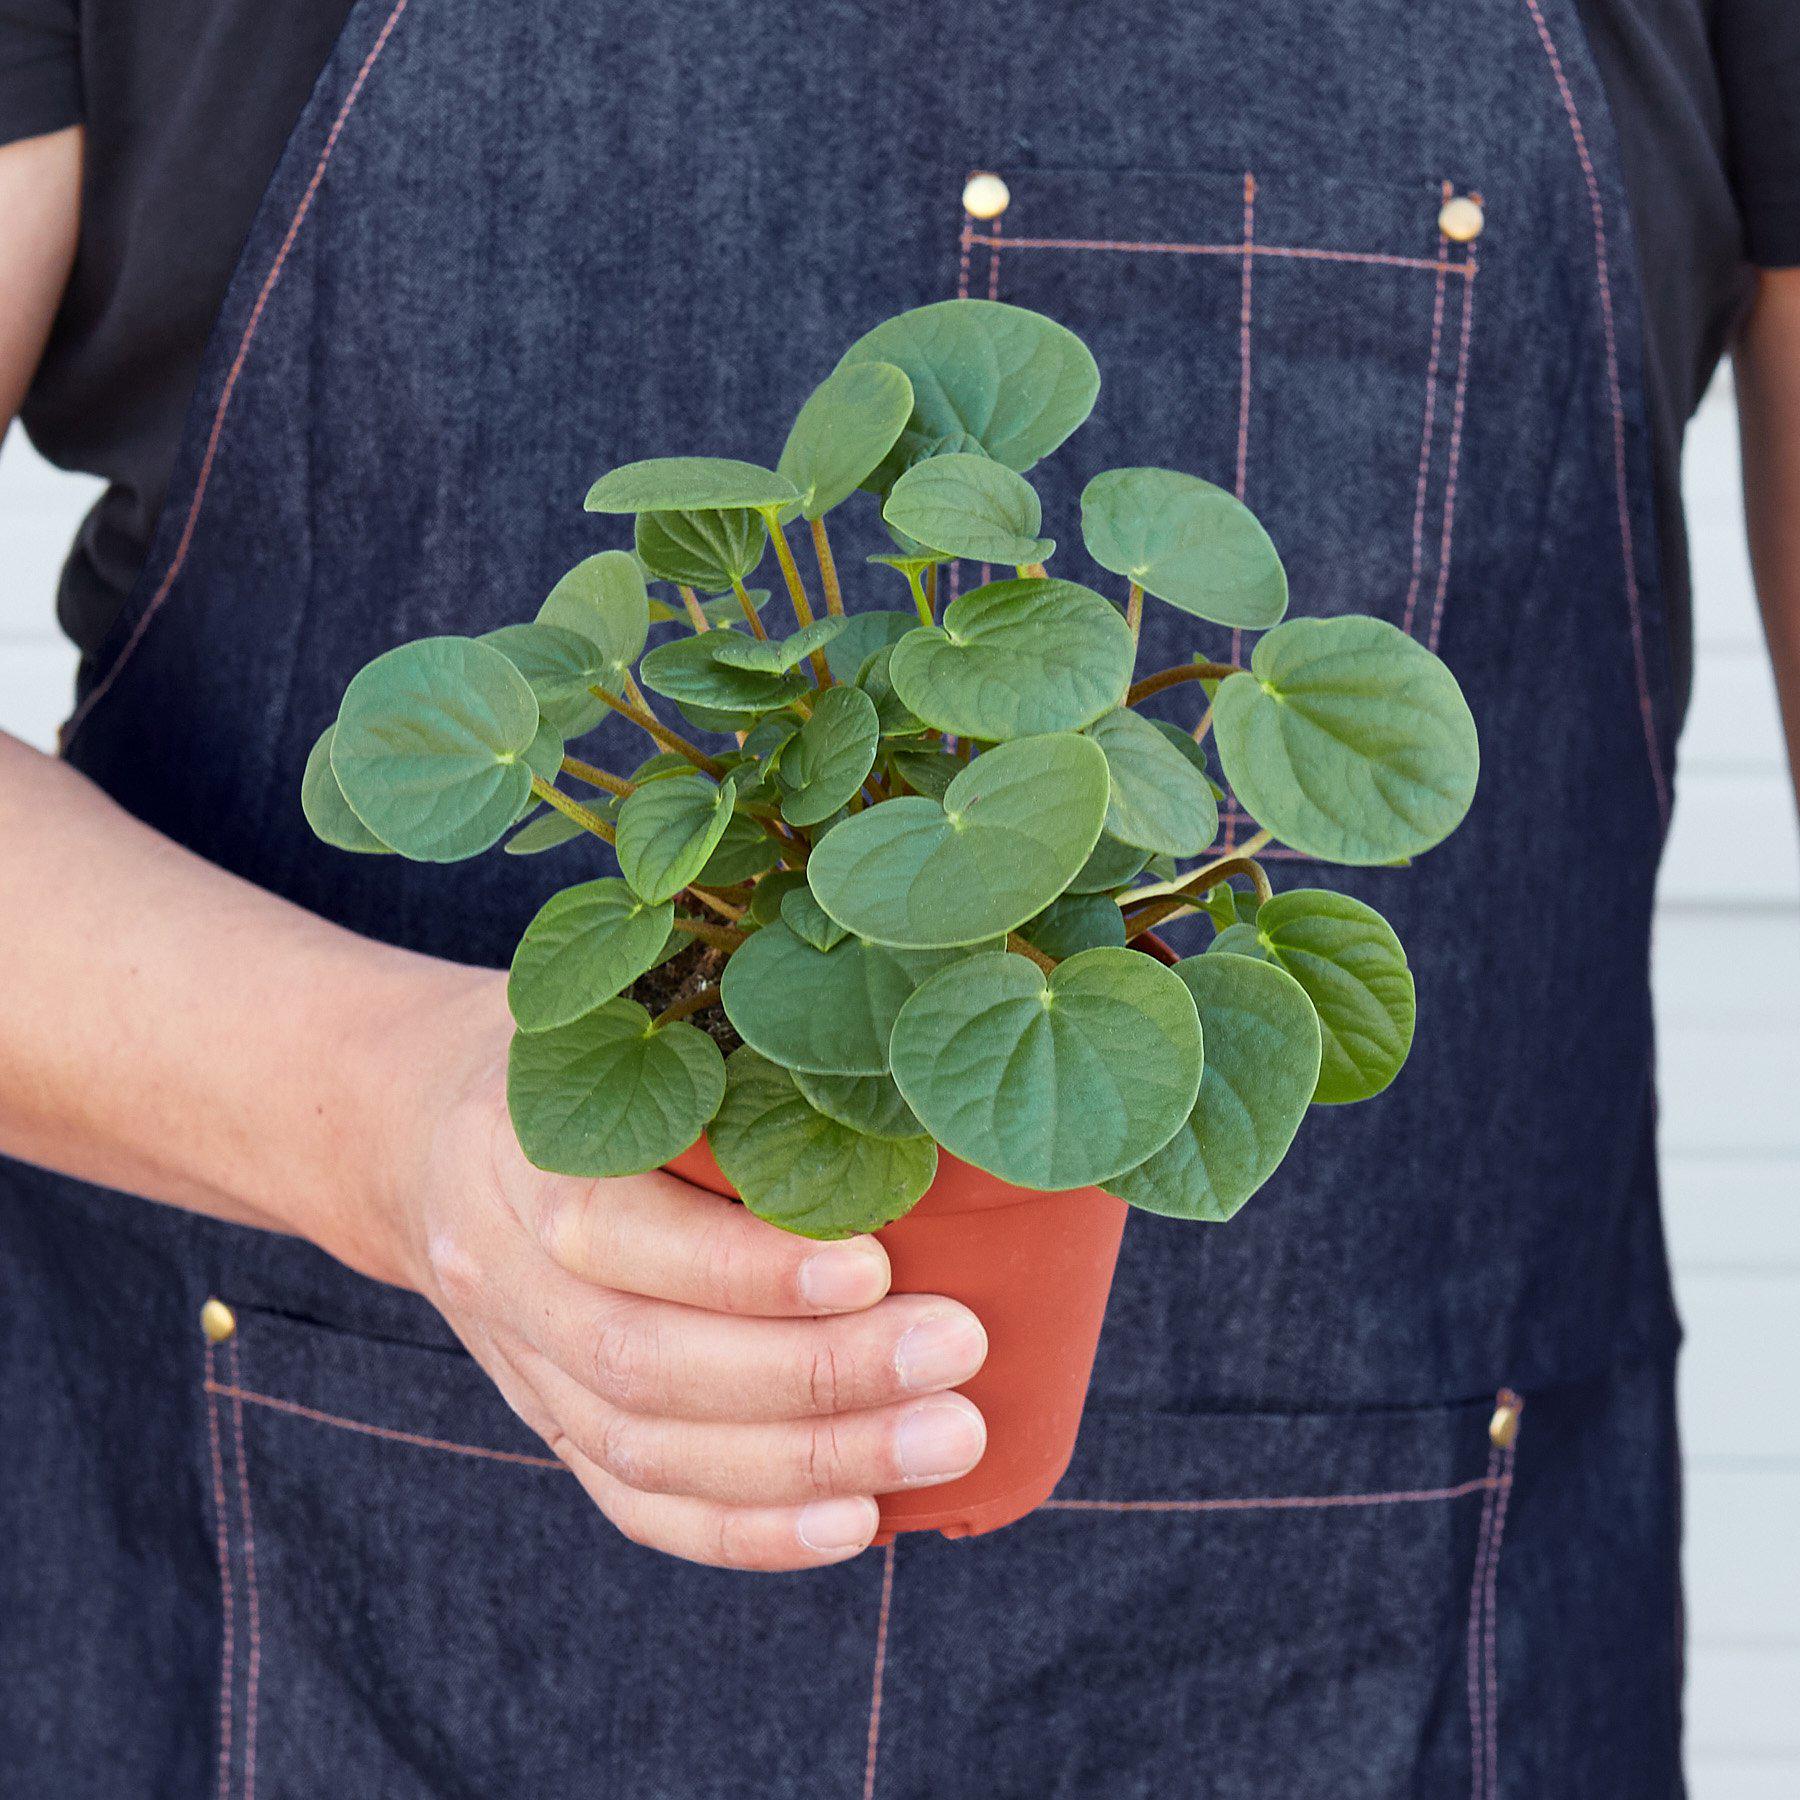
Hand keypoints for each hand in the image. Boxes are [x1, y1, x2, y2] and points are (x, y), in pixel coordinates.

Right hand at [370, 974, 988, 1570]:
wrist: (410, 1133)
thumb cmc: (559, 1054)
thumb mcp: (607, 1012)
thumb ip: (711, 1052)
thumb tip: (901, 1082)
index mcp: (515, 1148)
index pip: (614, 1227)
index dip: (742, 1265)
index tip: (875, 1264)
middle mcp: (502, 1269)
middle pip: (644, 1358)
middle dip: (815, 1373)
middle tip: (955, 1351)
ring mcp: (519, 1362)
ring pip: (650, 1445)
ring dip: (810, 1460)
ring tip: (946, 1438)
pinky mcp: (548, 1423)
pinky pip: (638, 1505)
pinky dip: (748, 1531)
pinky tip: (855, 1523)